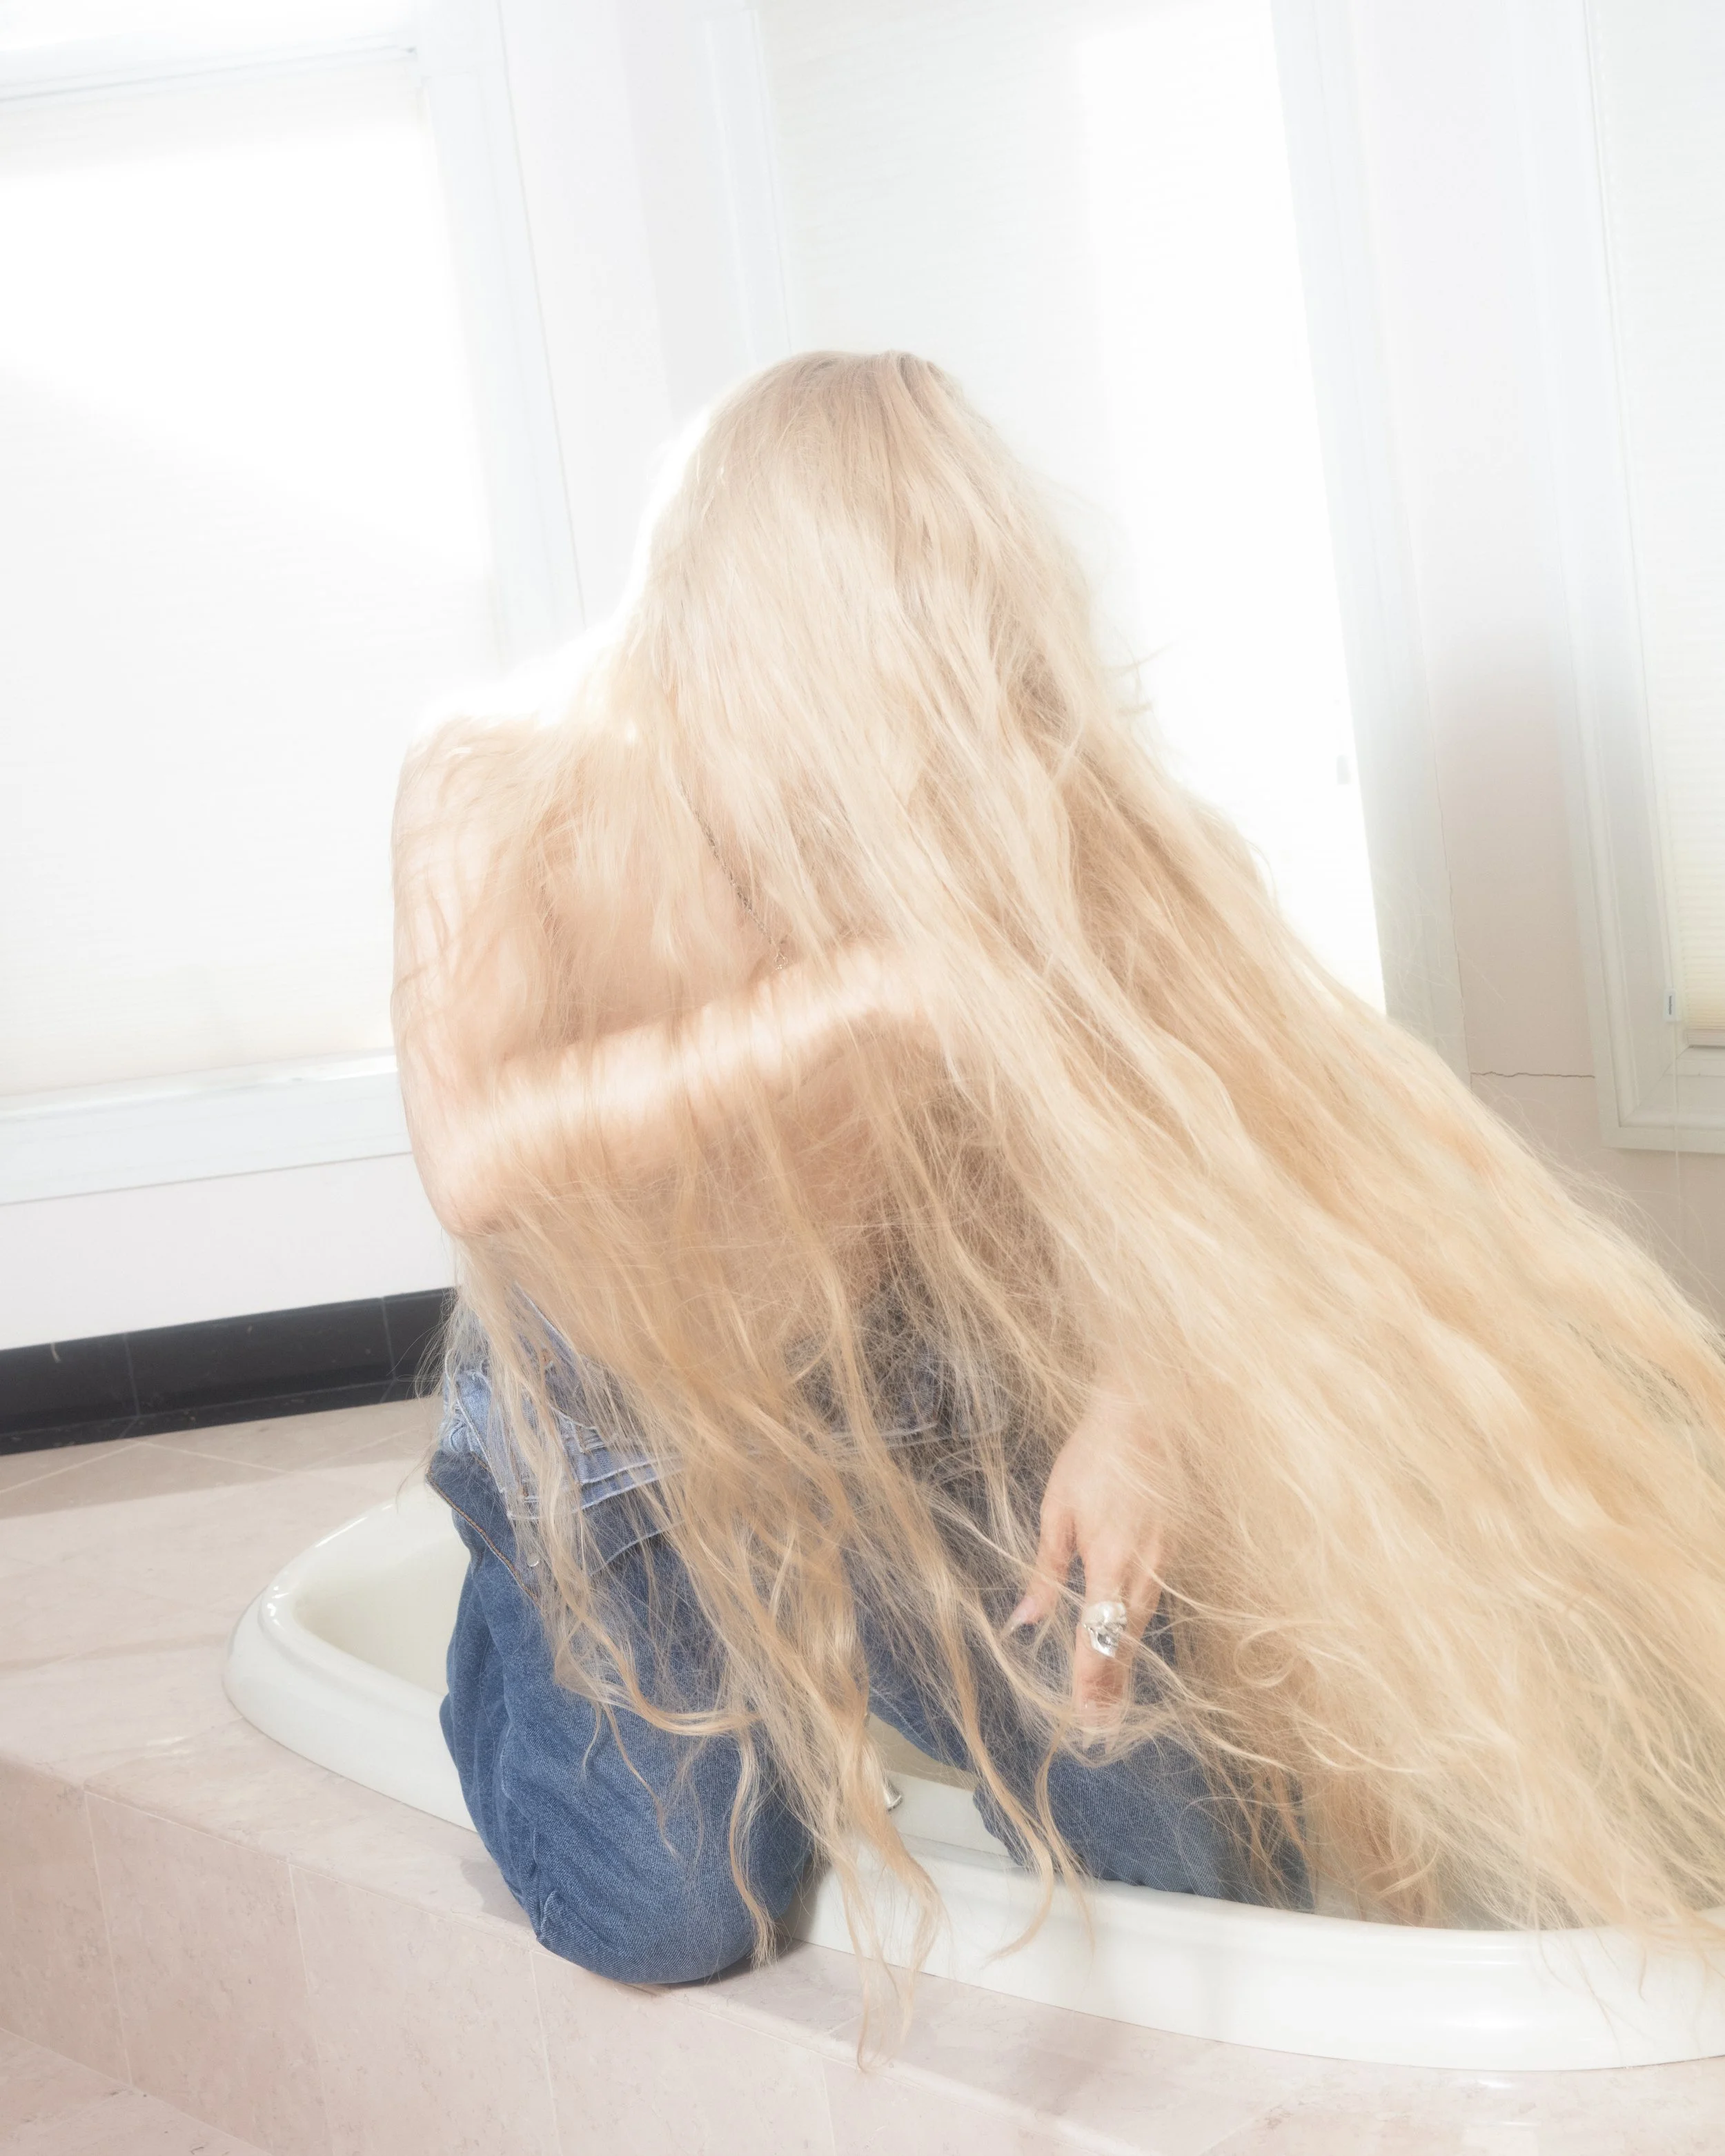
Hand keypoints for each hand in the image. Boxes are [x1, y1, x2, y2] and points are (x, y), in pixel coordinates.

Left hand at [1009, 1384, 1166, 1731]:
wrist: (1147, 1413)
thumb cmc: (1095, 1455)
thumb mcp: (1057, 1510)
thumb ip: (1044, 1571)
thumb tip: (1021, 1621)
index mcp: (1110, 1561)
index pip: (1099, 1638)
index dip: (1091, 1681)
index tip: (1084, 1716)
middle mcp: (1143, 1568)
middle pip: (1126, 1642)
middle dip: (1111, 1685)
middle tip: (1099, 1726)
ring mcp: (1163, 1559)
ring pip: (1142, 1624)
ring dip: (1126, 1662)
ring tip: (1110, 1698)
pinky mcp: (1172, 1548)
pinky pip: (1151, 1599)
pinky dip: (1137, 1628)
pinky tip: (1128, 1641)